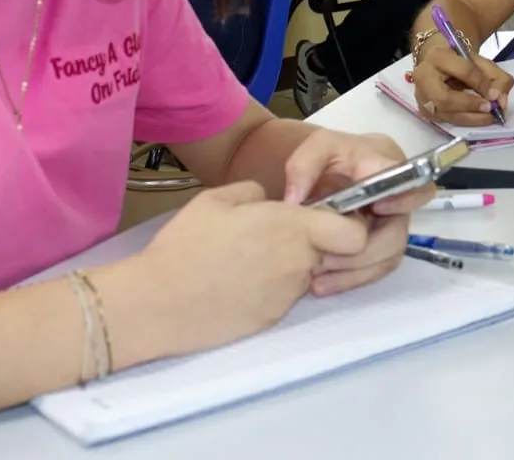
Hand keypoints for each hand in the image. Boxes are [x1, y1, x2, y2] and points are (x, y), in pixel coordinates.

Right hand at [129, 181, 369, 358]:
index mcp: (291, 228)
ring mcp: (287, 296)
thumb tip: (269, 202)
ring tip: (242, 261)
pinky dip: (267, 289)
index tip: (320, 218)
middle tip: (269, 238)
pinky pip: (281, 296)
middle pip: (328, 252)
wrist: (159, 303)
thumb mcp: (215, 199)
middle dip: (311, 243)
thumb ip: (254, 192)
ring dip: (285, 266)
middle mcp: (299, 263)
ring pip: (303, 274)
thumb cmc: (186, 244)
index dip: (346, 224)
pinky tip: (235, 284)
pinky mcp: (272, 320)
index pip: (354, 233)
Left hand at [281, 129, 433, 294]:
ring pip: (386, 259)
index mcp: (389, 170)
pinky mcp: (378, 246)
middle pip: (397, 236)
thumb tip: (295, 200)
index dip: (404, 201)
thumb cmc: (329, 155)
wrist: (325, 171)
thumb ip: (304, 164)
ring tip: (318, 279)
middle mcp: (397, 203)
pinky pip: (373, 270)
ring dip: (354, 272)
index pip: (417, 186)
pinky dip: (348, 280)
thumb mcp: (316, 147)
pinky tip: (322, 284)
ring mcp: (389, 227)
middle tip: (325, 258)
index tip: (377, 208)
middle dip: (363, 253)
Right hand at [412, 38, 513, 127]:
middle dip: (471, 105)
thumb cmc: (460, 62)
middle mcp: (424, 77)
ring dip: (471, 118)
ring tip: (489, 116)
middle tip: (490, 108)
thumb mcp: (481, 63)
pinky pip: (446, 121)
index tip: (496, 93)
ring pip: (446, 113)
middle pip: (445, 99)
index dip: (482, 84)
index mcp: (438, 57)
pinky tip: (478, 118)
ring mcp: (422, 96)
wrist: (439, 64)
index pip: (464, 71)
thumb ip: (497, 78)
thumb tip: (500, 101)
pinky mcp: (424, 111)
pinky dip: (466, 121)